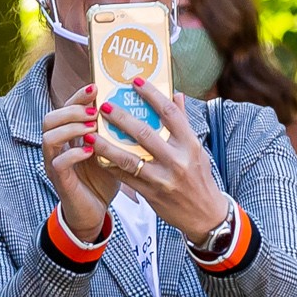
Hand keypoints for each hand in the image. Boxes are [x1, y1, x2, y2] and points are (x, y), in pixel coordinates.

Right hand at [38, 96, 112, 248]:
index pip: (66, 107)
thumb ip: (118, 131)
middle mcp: (58, 147)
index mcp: (70, 136)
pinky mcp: (60, 180)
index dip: (78, 95)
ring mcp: (55, 163)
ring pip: (48, 137)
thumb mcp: (113, 150)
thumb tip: (145, 109)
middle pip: (50, 118)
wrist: (95, 212)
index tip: (96, 86)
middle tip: (94, 110)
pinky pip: (59, 162)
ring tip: (92, 127)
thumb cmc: (105, 179)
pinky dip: (74, 153)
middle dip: (71, 110)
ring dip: (71, 128)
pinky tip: (90, 150)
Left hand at [97, 83, 235, 248]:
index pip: (169, 113)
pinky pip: (125, 177)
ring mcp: (162, 178)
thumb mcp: (196, 149)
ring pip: (129, 158)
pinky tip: (96, 156)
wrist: (205, 214)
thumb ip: (183, 123)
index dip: (152, 95)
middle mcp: (177, 160)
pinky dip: (110, 166)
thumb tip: (176, 95)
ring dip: (107, 145)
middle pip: (144, 133)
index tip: (135, 82)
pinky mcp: (151, 193)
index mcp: (189, 144)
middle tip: (103, 106)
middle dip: (121, 118)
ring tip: (91, 134)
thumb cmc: (199, 177)